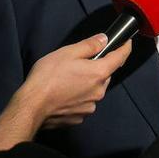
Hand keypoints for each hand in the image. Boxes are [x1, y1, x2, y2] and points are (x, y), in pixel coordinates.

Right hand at [0, 34, 129, 150]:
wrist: (31, 106)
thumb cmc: (47, 77)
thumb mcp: (68, 52)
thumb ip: (90, 45)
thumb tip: (104, 40)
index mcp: (99, 73)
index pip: (120, 58)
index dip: (125, 48)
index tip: (127, 42)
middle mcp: (99, 91)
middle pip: (105, 74)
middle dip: (97, 67)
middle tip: (79, 63)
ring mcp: (90, 106)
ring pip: (95, 89)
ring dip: (87, 83)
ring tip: (67, 80)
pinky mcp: (80, 117)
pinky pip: (84, 102)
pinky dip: (79, 96)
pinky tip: (64, 93)